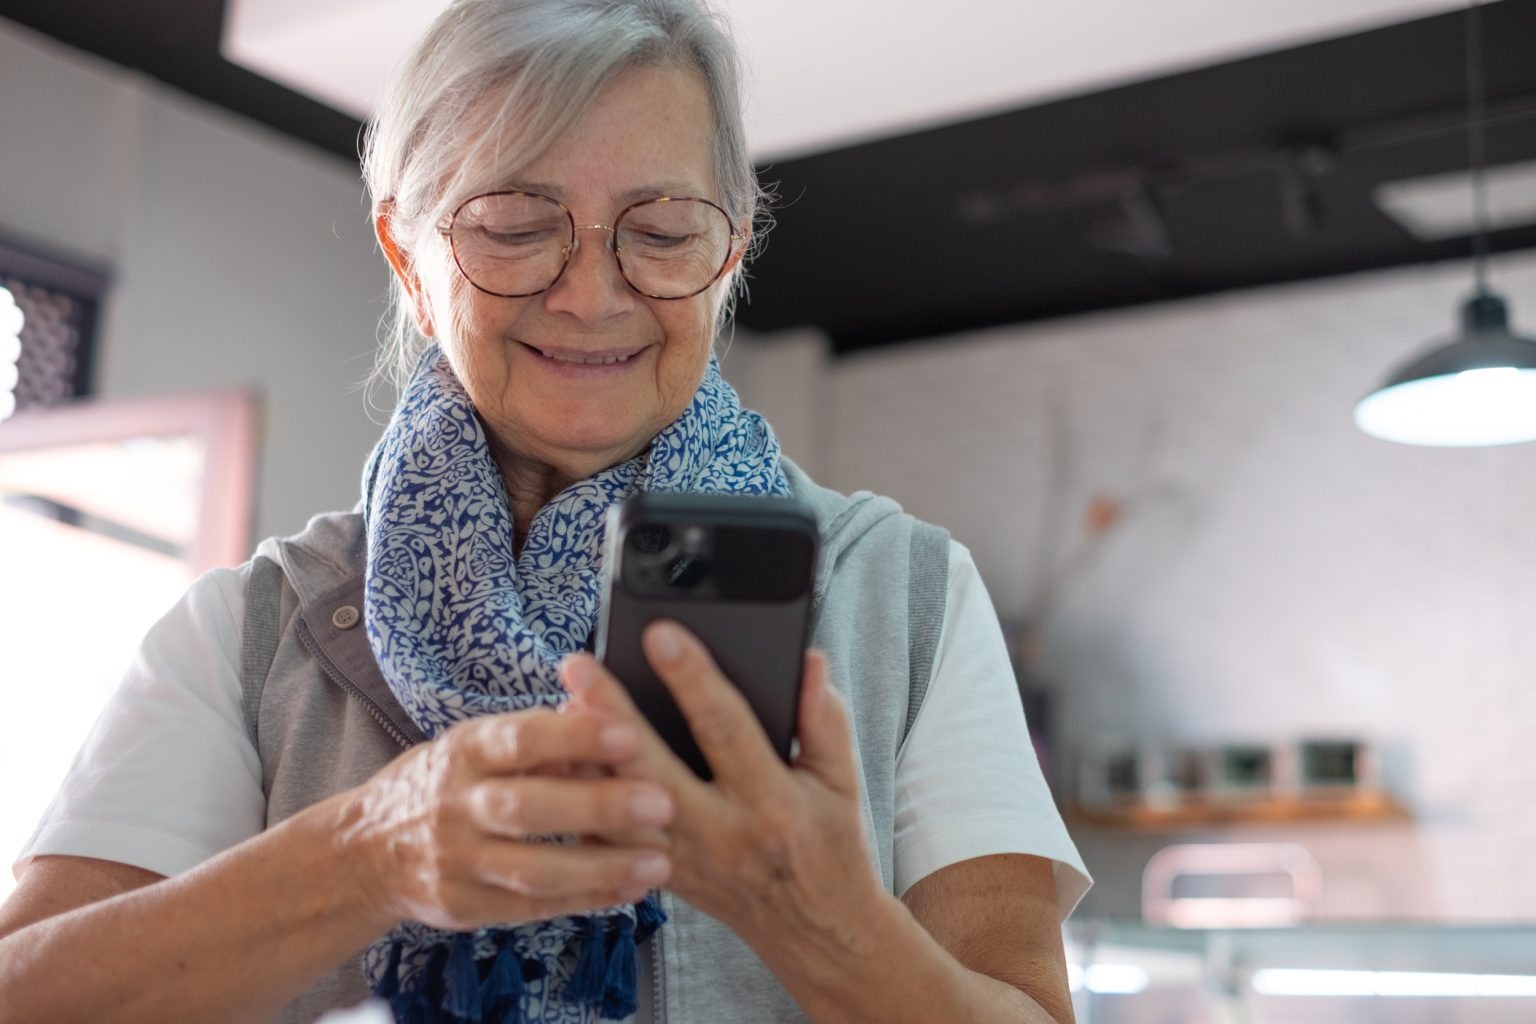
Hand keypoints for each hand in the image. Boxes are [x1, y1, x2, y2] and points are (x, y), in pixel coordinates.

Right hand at [337, 706, 675, 932]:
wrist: (368, 850)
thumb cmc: (445, 783)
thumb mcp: (476, 744)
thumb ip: (537, 736)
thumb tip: (604, 710)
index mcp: (465, 751)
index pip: (520, 739)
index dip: (574, 736)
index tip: (630, 732)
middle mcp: (457, 804)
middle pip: (528, 807)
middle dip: (599, 806)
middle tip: (662, 802)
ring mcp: (458, 860)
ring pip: (532, 869)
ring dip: (601, 866)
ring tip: (659, 861)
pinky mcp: (465, 906)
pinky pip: (533, 906)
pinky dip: (586, 899)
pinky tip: (630, 889)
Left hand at [560, 625, 886, 954]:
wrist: (816, 932)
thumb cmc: (830, 846)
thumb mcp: (842, 781)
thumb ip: (825, 718)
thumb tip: (806, 660)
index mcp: (771, 800)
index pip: (725, 728)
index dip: (692, 678)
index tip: (661, 634)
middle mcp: (720, 833)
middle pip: (650, 767)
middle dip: (610, 713)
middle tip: (577, 666)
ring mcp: (683, 861)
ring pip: (616, 810)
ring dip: (582, 760)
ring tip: (557, 709)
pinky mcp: (660, 878)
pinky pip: (609, 844)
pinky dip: (580, 806)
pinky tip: (559, 766)